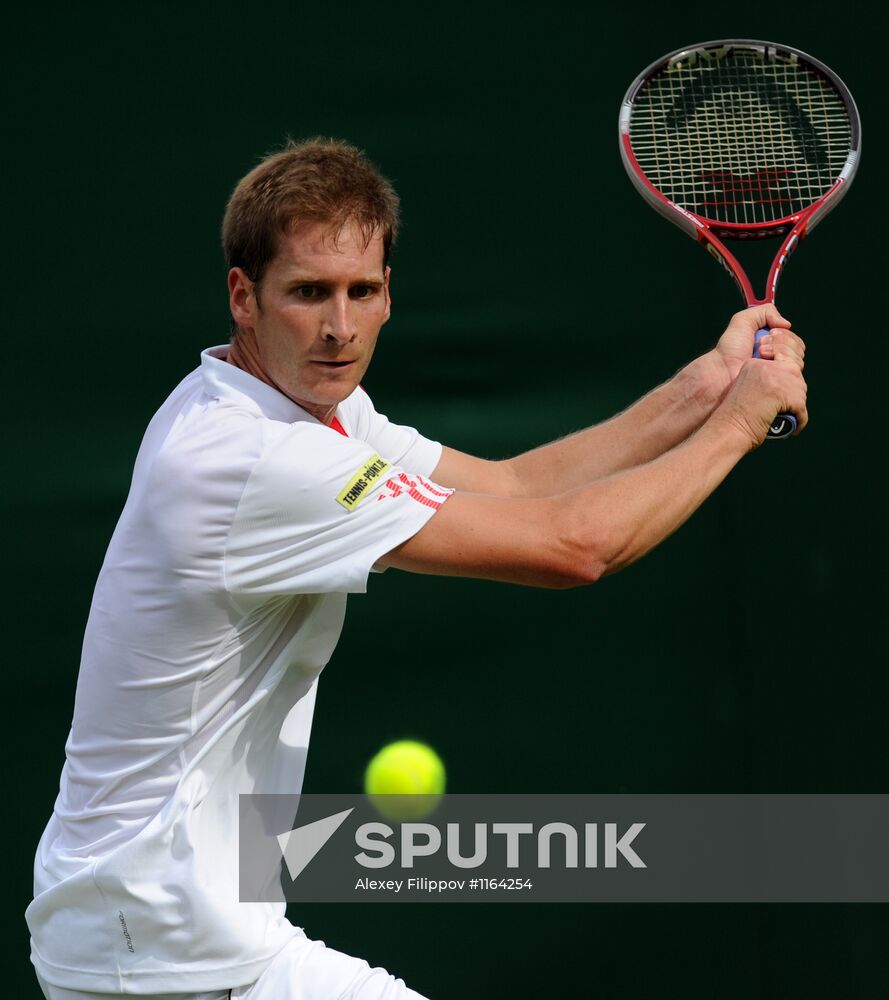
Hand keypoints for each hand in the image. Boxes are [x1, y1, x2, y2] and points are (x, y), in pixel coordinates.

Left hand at [688, 304, 804, 411]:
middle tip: (762, 345)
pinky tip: (769, 364)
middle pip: (798, 349)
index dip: (785, 335)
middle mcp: (776, 361)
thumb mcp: (743, 321)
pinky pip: (793, 376)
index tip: (771, 332)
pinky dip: (784, 366)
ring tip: (761, 354)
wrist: (723, 371)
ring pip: (798, 361)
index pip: (793, 340)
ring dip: (781, 353)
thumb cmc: (729, 349)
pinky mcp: (777, 387)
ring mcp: (777, 374)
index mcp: (771, 347)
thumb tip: (786, 323)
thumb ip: (764, 312)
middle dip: (783, 342)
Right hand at [712, 354, 808, 447]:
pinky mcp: (781, 394)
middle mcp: (764, 366)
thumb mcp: (746, 390)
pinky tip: (793, 428)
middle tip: (786, 410)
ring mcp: (774, 378)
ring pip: (800, 391)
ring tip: (789, 419)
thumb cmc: (733, 418)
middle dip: (794, 394)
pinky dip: (800, 419)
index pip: (784, 363)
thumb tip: (788, 384)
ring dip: (798, 407)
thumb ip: (763, 381)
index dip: (787, 382)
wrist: (726, 431)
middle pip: (795, 376)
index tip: (781, 397)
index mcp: (753, 363)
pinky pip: (801, 407)